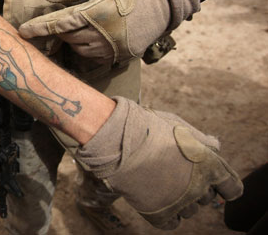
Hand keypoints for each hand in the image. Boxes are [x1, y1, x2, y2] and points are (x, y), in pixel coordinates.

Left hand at [18, 0, 200, 65]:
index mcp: (98, 11)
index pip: (60, 23)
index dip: (39, 28)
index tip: (22, 32)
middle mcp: (105, 33)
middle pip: (68, 38)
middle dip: (59, 31)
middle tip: (58, 22)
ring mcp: (114, 47)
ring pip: (80, 50)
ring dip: (73, 40)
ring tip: (82, 26)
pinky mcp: (122, 56)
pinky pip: (96, 58)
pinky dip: (88, 49)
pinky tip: (93, 37)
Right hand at [75, 97, 242, 228]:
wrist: (117, 139)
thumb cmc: (148, 127)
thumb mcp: (180, 126)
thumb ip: (202, 140)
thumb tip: (215, 145)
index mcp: (210, 165)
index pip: (232, 188)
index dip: (223, 185)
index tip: (214, 183)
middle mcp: (199, 187)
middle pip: (207, 198)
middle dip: (197, 188)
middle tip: (176, 173)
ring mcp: (179, 202)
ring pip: (189, 211)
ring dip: (180, 200)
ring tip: (161, 182)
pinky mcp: (159, 213)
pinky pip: (172, 222)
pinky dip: (167, 214)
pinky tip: (157, 198)